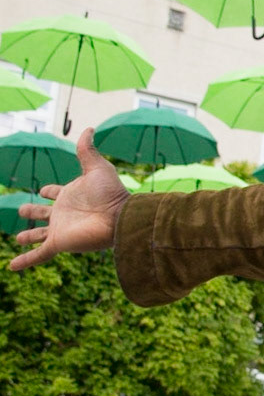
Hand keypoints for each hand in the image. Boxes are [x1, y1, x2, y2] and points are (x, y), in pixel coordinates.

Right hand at [8, 128, 130, 271]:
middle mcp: (64, 212)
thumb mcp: (97, 167)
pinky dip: (25, 261)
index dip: (49, 190)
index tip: (44, 189)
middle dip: (33, 210)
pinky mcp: (59, 243)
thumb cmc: (111, 192)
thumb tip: (88, 128)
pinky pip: (38, 255)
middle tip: (22, 208)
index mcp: (71, 195)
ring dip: (29, 236)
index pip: (56, 192)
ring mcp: (60, 229)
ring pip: (39, 234)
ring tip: (19, 237)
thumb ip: (87, 150)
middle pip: (44, 213)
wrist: (119, 216)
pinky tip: (12, 267)